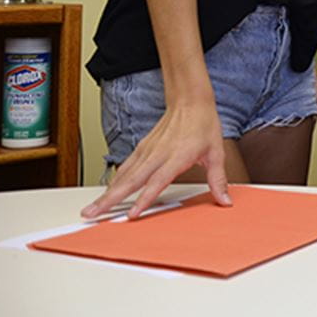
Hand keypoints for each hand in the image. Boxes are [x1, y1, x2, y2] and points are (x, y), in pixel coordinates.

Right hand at [81, 100, 229, 218]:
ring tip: (91, 208)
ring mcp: (147, 150)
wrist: (190, 101)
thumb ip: (218, 179)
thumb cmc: (203, 125)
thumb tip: (225, 200)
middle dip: (110, 199)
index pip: (157, 181)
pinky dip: (114, 180)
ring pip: (123, 175)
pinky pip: (125, 166)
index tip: (132, 214)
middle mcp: (158, 154)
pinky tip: (107, 192)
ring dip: (107, 192)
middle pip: (131, 181)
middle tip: (92, 215)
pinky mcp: (142, 147)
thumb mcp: (216, 153)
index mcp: (177, 156)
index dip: (144, 199)